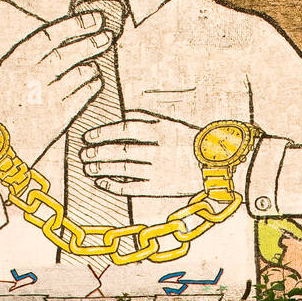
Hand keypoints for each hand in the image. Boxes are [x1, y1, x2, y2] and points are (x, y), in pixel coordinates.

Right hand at [0, 11, 113, 160]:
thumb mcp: (4, 78)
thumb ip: (29, 60)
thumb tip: (62, 42)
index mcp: (13, 63)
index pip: (50, 35)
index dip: (75, 24)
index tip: (93, 18)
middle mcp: (31, 76)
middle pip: (70, 52)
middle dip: (93, 41)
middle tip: (108, 35)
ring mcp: (47, 96)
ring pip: (82, 73)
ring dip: (92, 68)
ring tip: (93, 68)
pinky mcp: (60, 116)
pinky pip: (86, 94)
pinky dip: (93, 86)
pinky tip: (93, 84)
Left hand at [80, 111, 203, 197]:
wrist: (216, 166)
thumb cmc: (192, 143)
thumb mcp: (174, 124)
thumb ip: (149, 118)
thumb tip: (124, 112)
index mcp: (162, 130)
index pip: (125, 129)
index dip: (103, 132)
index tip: (89, 136)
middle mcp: (159, 150)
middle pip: (121, 150)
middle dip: (98, 152)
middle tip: (84, 153)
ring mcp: (159, 170)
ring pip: (123, 169)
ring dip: (102, 168)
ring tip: (88, 167)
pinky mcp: (160, 187)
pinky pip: (131, 187)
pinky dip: (113, 185)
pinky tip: (101, 183)